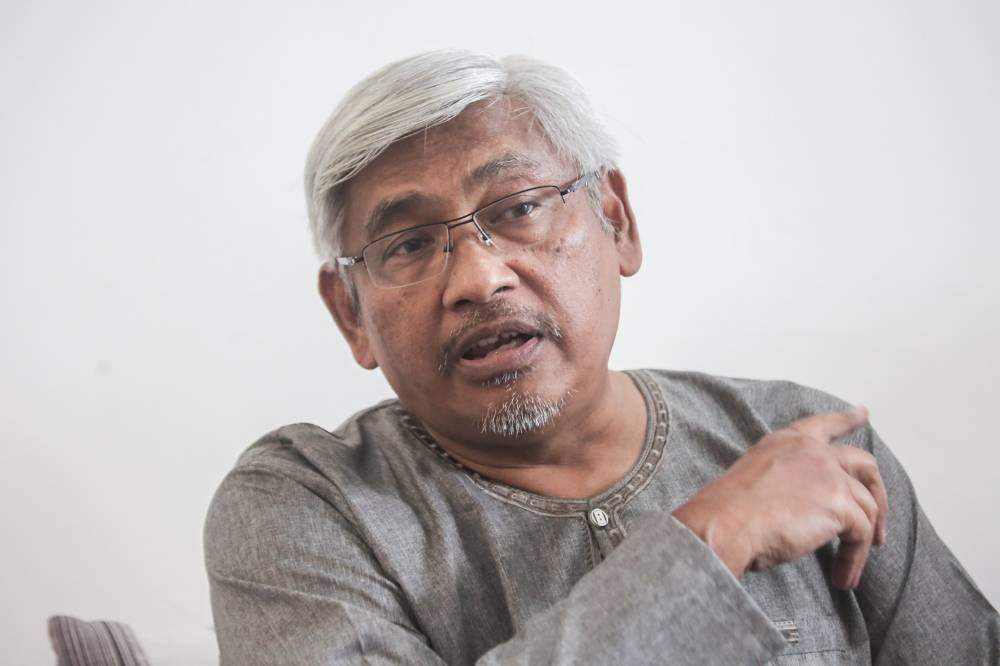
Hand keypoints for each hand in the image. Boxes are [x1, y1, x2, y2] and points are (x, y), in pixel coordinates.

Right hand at [672, 407, 887, 589]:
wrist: (724, 524)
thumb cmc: (727, 512)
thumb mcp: (755, 480)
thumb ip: (786, 481)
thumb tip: (806, 508)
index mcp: (787, 442)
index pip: (824, 425)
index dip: (847, 420)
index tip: (863, 413)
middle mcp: (813, 452)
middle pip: (864, 465)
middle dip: (877, 494)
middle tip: (878, 523)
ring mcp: (829, 475)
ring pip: (867, 508)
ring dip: (864, 542)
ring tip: (847, 569)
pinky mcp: (839, 504)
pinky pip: (861, 535)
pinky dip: (855, 560)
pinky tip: (843, 576)